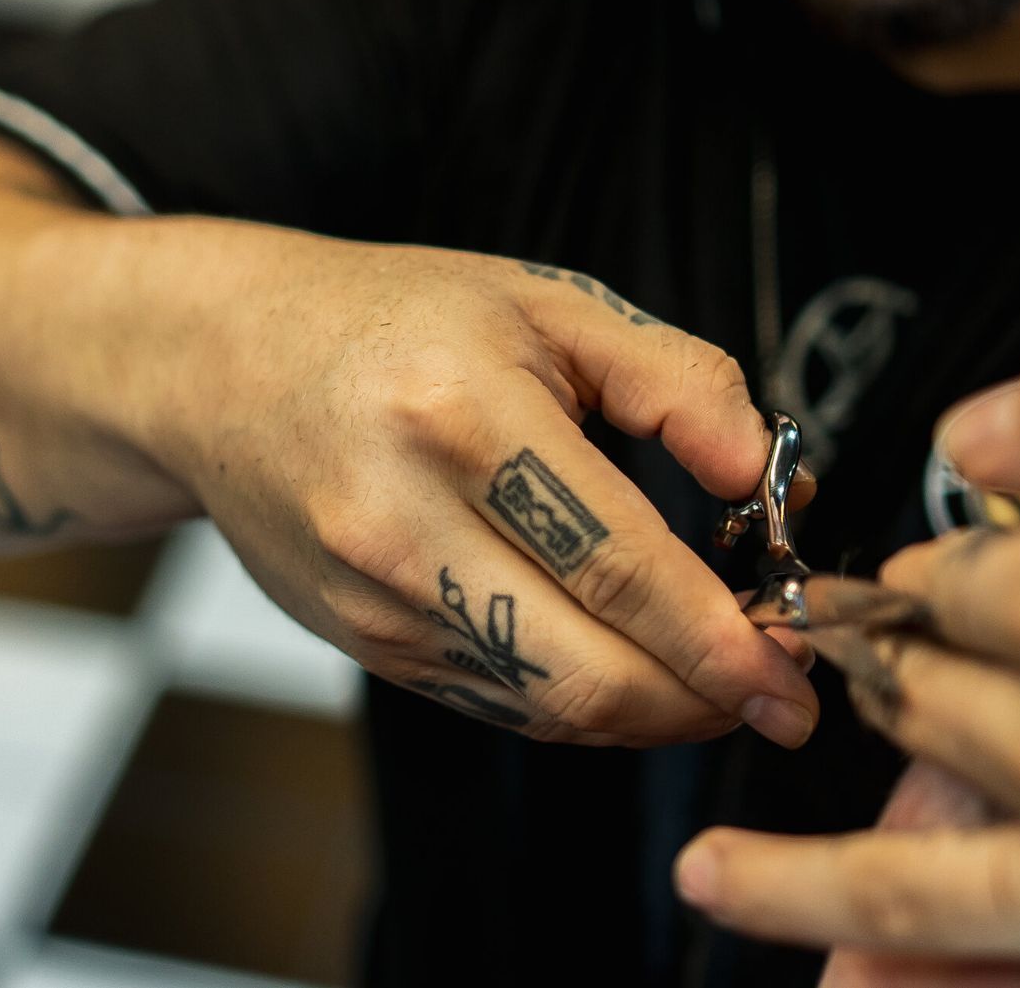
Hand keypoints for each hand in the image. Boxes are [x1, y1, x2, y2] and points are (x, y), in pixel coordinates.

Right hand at [138, 227, 816, 745]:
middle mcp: (402, 524)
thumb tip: (772, 481)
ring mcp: (373, 600)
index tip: (797, 673)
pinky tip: (625, 662)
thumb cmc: (394, 322)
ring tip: (710, 671)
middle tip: (775, 687)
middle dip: (703, 703)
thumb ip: (680, 383)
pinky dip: (582, 701)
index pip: (620, 569)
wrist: (221, 364)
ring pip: (547, 709)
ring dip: (651, 712)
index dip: (724, 642)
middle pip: (586, 676)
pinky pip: (500, 703)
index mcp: (462, 418)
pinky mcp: (362, 644)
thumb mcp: (549, 306)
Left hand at [674, 311, 1019, 982]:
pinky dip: (909, 984)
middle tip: (897, 681)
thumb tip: (975, 432)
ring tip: (715, 884)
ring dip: (799, 887)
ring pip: (908, 887)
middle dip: (903, 691)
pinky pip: (1008, 986)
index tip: (958, 585)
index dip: (943, 579)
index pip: (935, 587)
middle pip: (918, 722)